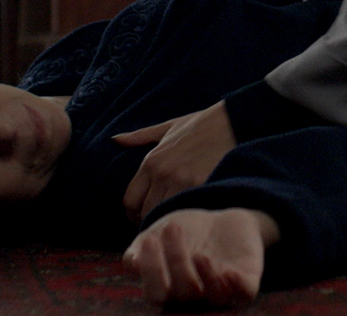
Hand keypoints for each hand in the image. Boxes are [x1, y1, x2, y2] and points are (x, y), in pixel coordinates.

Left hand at [112, 101, 235, 222]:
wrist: (232, 121)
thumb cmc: (201, 124)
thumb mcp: (168, 127)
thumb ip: (140, 136)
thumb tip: (115, 139)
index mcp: (151, 161)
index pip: (130, 200)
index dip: (132, 214)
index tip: (140, 218)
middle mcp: (162, 173)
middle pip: (145, 212)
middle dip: (149, 220)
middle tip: (159, 225)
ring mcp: (181, 181)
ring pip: (164, 215)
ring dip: (168, 220)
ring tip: (174, 223)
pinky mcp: (201, 186)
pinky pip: (186, 210)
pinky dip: (186, 215)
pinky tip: (191, 217)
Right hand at [122, 208, 278, 307]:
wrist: (221, 222)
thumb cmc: (183, 234)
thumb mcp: (157, 235)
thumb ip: (139, 249)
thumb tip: (132, 262)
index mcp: (170, 291)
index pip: (156, 293)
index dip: (152, 270)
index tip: (150, 240)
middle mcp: (195, 298)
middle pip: (184, 292)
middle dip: (177, 260)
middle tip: (172, 228)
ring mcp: (223, 291)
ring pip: (215, 295)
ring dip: (207, 276)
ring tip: (200, 253)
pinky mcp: (248, 281)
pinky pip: (245, 293)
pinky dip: (238, 286)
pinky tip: (228, 272)